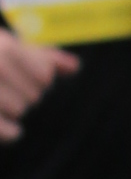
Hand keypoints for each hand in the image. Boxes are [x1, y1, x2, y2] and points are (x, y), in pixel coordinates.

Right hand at [0, 26, 76, 142]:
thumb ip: (42, 56)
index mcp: (3, 47)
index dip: (39, 78)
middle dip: (24, 93)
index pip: (43, 75)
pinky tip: (14, 130)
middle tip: (9, 89)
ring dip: (13, 108)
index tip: (29, 76)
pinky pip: (7, 130)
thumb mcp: (8, 47)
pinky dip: (11, 131)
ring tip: (3, 101)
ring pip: (19, 109)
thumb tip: (75, 67)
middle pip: (33, 94)